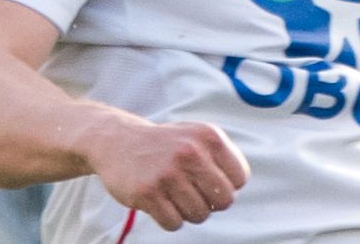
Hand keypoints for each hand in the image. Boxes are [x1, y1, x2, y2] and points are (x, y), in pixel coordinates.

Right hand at [83, 117, 249, 231]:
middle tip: (197, 195)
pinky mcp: (147, 193)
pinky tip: (163, 204)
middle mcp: (191, 153)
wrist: (119, 142)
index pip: (239, 178)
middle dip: (213, 204)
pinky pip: (174, 224)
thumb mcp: (198, 137)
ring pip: (200, 215)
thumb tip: (237, 187)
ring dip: (191, 212)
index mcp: (209, 137)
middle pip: (224, 200)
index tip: (212, 182)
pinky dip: (171, 220)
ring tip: (179, 198)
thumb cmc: (167, 144)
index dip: (229, 186)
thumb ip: (223, 157)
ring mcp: (168, 174)